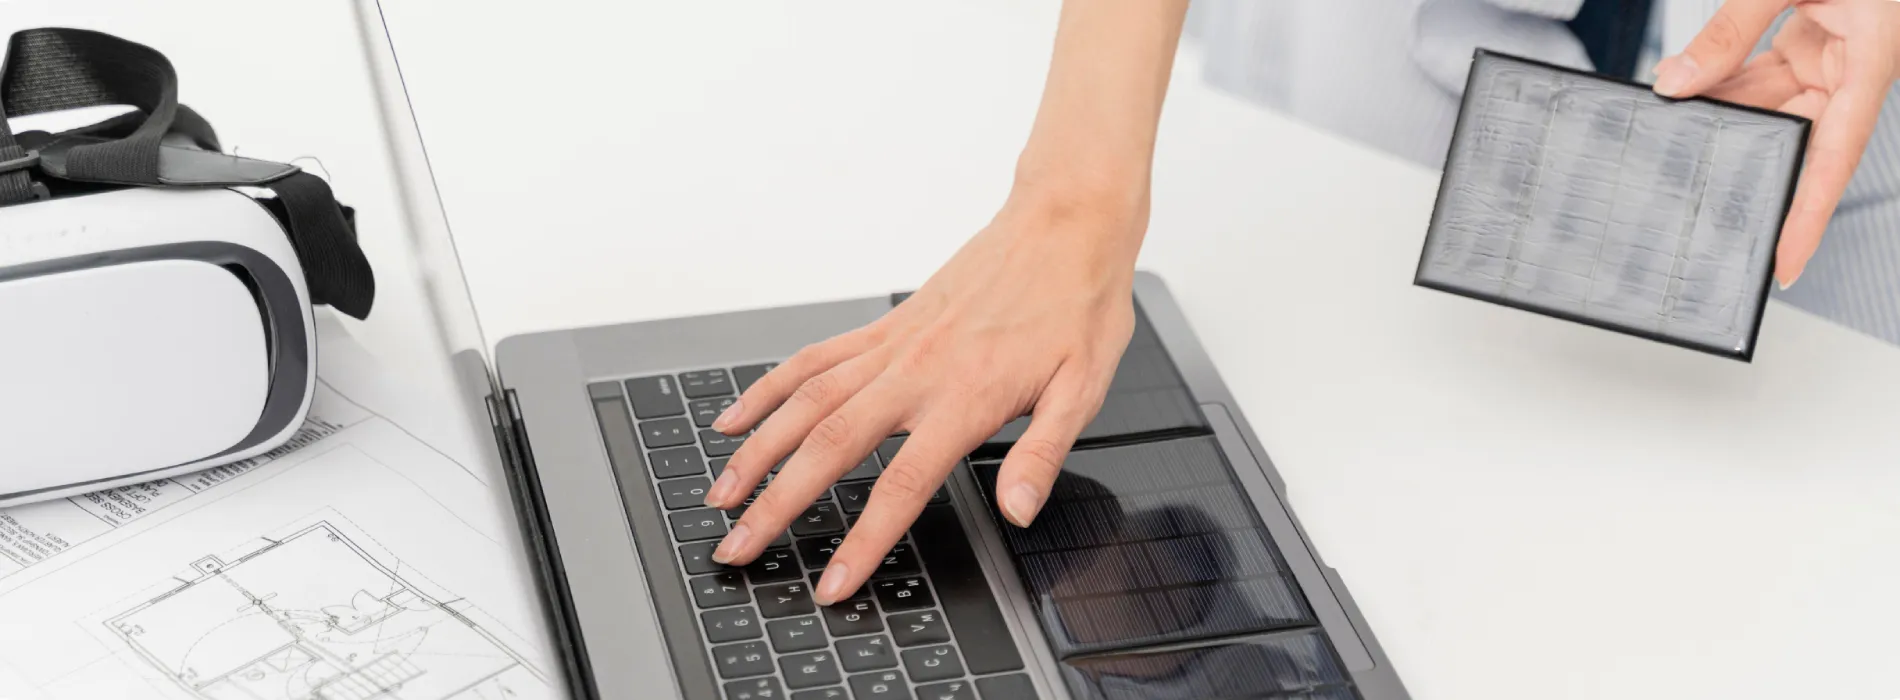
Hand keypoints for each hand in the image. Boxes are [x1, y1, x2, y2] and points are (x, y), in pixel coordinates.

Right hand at [701, 187, 1143, 603]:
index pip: (901, 485)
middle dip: (776, 503)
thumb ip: (1043, 454)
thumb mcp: (1084, 388)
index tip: (832, 583)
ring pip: (805, 401)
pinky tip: (736, 417)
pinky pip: (813, 358)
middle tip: (737, 546)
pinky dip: (769, 389)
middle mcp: (917, 371)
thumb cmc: (1078, 303)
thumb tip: (1017, 510)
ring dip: (757, 451)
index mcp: (966, 397)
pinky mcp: (885, 324)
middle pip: (829, 445)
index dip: (863, 540)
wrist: (1065, 222)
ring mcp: (893, 344)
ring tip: (721, 494)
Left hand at [1651, 0, 1899, 288]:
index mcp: (1872, 63)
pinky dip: (1726, 82)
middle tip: (1691, 195)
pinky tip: (1686, 93)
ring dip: (1724, 116)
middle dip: (1746, 157)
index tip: (1782, 264)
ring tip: (1675, 133)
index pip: (1833, 159)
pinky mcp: (1815, 38)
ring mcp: (1834, 55)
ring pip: (1773, 104)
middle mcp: (1856, 69)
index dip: (1806, 216)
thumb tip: (1675, 82)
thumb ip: (1729, 30)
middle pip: (1796, 134)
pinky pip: (1766, 73)